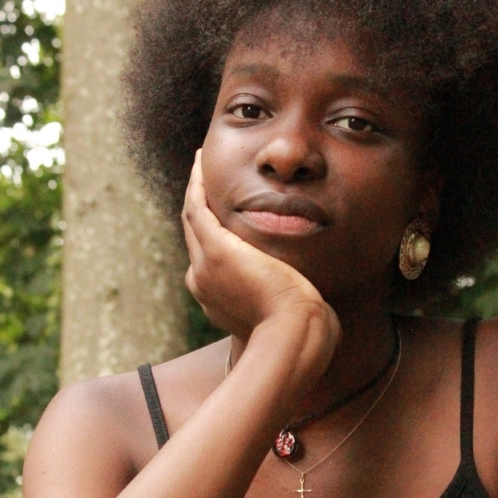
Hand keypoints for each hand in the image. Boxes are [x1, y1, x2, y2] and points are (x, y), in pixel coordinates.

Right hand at [182, 150, 337, 344]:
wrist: (295, 335)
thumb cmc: (303, 330)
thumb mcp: (288, 312)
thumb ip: (287, 297)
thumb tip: (305, 293)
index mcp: (217, 299)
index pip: (211, 257)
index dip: (215, 231)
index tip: (223, 211)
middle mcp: (203, 284)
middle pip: (196, 236)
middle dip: (200, 205)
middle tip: (203, 178)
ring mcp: (204, 268)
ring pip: (193, 219)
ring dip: (194, 189)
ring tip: (200, 164)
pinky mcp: (215, 251)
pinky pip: (197, 208)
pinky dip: (197, 184)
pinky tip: (202, 162)